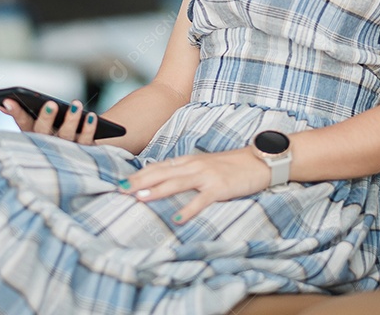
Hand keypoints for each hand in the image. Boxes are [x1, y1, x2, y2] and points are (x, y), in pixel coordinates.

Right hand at [0, 98, 99, 144]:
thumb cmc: (54, 131)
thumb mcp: (38, 123)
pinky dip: (88, 129)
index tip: (8, 100)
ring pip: (66, 136)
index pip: (22, 123)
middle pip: (44, 132)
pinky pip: (86, 141)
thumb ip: (22, 114)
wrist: (80, 152)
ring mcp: (65, 151)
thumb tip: (3, 103)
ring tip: (76, 104)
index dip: (16, 112)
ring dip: (71, 120)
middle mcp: (47, 145)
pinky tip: (90, 116)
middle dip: (46, 118)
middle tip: (51, 103)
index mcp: (33, 136)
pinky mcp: (83, 152)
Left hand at [118, 148, 271, 223]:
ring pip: (176, 182)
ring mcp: (207, 176)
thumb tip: (163, 180)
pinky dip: (188, 209)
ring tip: (139, 197)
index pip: (159, 167)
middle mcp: (194, 166)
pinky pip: (201, 200)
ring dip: (156, 190)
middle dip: (139, 181)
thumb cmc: (232, 165)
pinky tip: (177, 218)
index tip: (121, 181)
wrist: (260, 160)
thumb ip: (185, 172)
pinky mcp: (220, 187)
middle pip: (161, 173)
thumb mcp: (205, 165)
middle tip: (120, 188)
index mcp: (189, 161)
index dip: (139, 174)